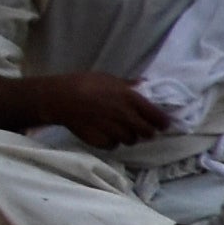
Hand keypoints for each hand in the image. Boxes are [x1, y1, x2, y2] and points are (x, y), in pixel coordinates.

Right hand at [30, 72, 172, 149]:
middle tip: (141, 128)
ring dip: (129, 136)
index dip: (163, 122)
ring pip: (131, 140)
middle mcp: (125, 116)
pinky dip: (113, 142)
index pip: (157, 117)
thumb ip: (130, 85)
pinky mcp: (101, 141)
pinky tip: (106, 133)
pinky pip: (114, 145)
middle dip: (147, 132)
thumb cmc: (85, 83)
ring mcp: (114, 130)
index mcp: (131, 99)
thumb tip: (145, 84)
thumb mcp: (110, 79)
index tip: (163, 124)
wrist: (60, 98)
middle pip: (147, 133)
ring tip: (120, 128)